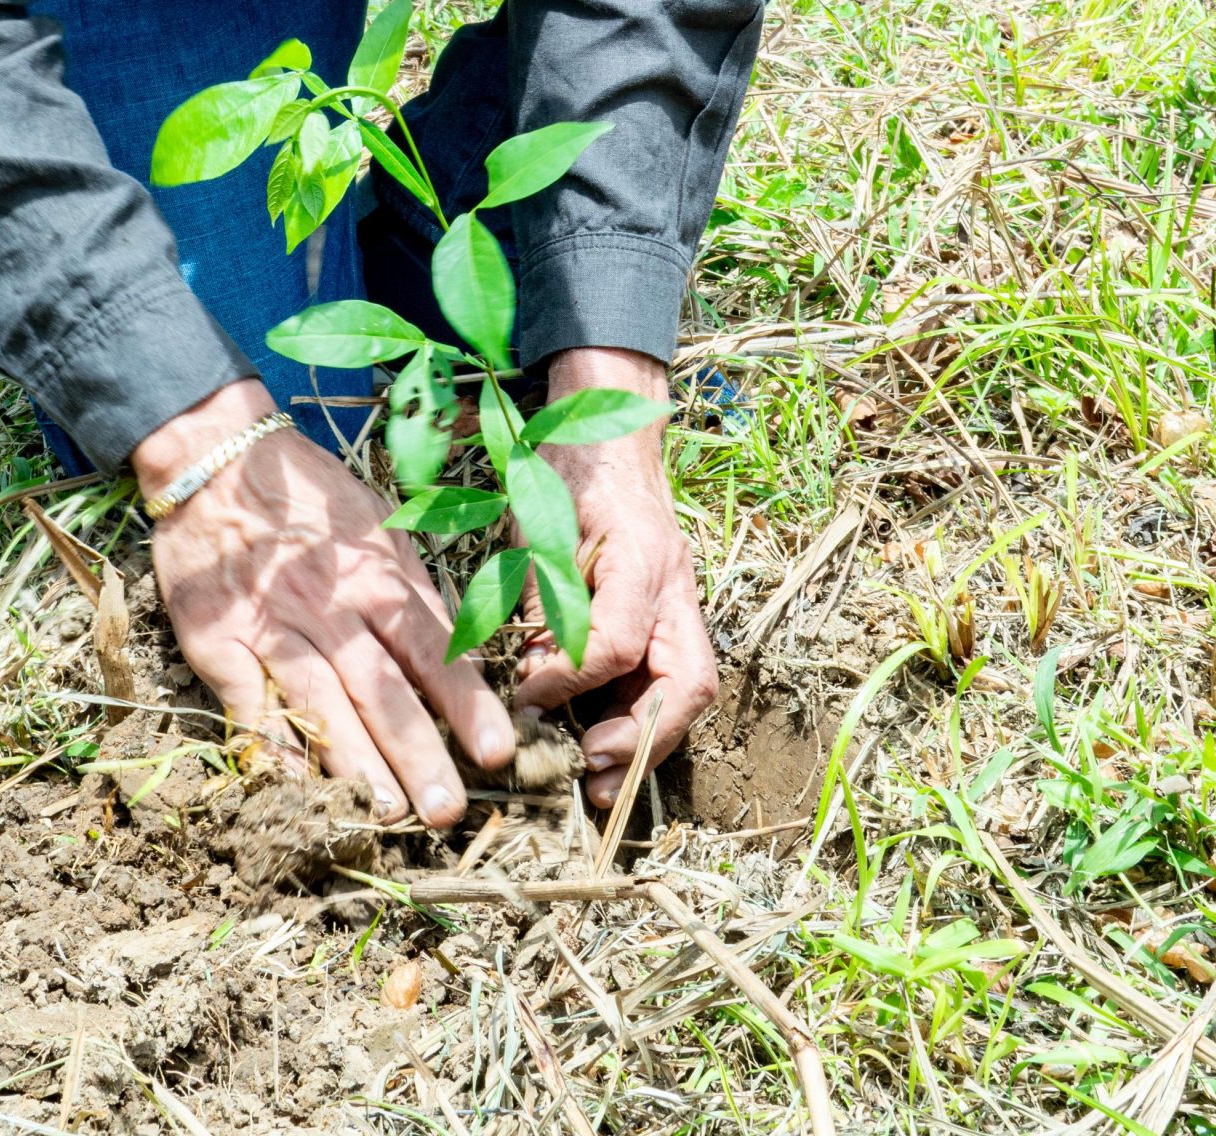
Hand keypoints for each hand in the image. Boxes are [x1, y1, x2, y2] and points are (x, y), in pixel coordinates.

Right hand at [136, 381, 515, 828]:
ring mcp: (272, 624)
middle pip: (381, 687)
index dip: (467, 704)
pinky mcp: (219, 640)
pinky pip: (249, 702)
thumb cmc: (309, 497)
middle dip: (417, 753)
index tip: (498, 753)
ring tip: (385, 811)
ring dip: (353, 760)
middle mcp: (330, 605)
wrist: (215, 460)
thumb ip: (415, 589)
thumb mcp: (378, 524)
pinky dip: (272, 746)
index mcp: (376, 574)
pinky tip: (298, 787)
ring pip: (319, 701)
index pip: (432, 649)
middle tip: (447, 811)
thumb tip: (460, 649)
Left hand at [513, 349, 716, 806]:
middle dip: (644, 739)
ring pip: (687, 691)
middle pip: (688, 683)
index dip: (570, 680)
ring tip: (598, 784)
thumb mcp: (540, 528)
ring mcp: (680, 604)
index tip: (527, 695)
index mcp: (641, 555)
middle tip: (590, 771)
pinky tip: (604, 748)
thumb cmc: (569, 470)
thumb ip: (542, 605)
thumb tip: (533, 686)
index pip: (617, 641)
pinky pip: (668, 680)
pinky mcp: (670, 617)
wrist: (610, 432)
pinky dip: (641, 719)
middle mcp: (675, 587)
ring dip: (647, 745)